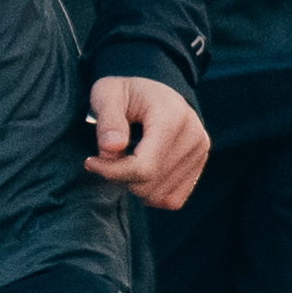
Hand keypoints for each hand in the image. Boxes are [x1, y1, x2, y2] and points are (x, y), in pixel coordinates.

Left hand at [86, 73, 212, 207]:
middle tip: (109, 157)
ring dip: (135, 185)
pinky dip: (152, 193)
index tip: (92, 161)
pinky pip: (172, 200)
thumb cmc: (126, 93)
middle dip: (121, 177)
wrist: (154, 92)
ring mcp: (200, 152)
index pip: (143, 167)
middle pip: (150, 183)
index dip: (112, 172)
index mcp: (172, 116)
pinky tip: (140, 173)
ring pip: (159, 195)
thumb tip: (113, 147)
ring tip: (125, 160)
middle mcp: (193, 135)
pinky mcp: (199, 165)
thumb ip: (108, 119)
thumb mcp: (107, 93)